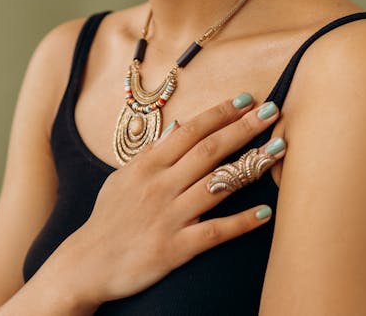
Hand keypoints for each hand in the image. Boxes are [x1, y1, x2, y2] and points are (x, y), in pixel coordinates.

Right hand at [60, 93, 285, 303]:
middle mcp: (159, 186)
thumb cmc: (107, 219)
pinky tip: (265, 212)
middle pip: (209, 150)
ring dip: (252, 165)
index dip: (220, 113)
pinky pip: (214, 232)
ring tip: (279, 150)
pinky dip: (241, 222)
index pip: (190, 131)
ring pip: (218, 185)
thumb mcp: (122, 177)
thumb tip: (179, 125)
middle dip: (243, 128)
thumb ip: (153, 153)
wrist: (86, 264)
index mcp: (146, 166)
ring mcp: (168, 217)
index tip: (247, 99)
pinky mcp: (174, 248)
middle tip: (272, 112)